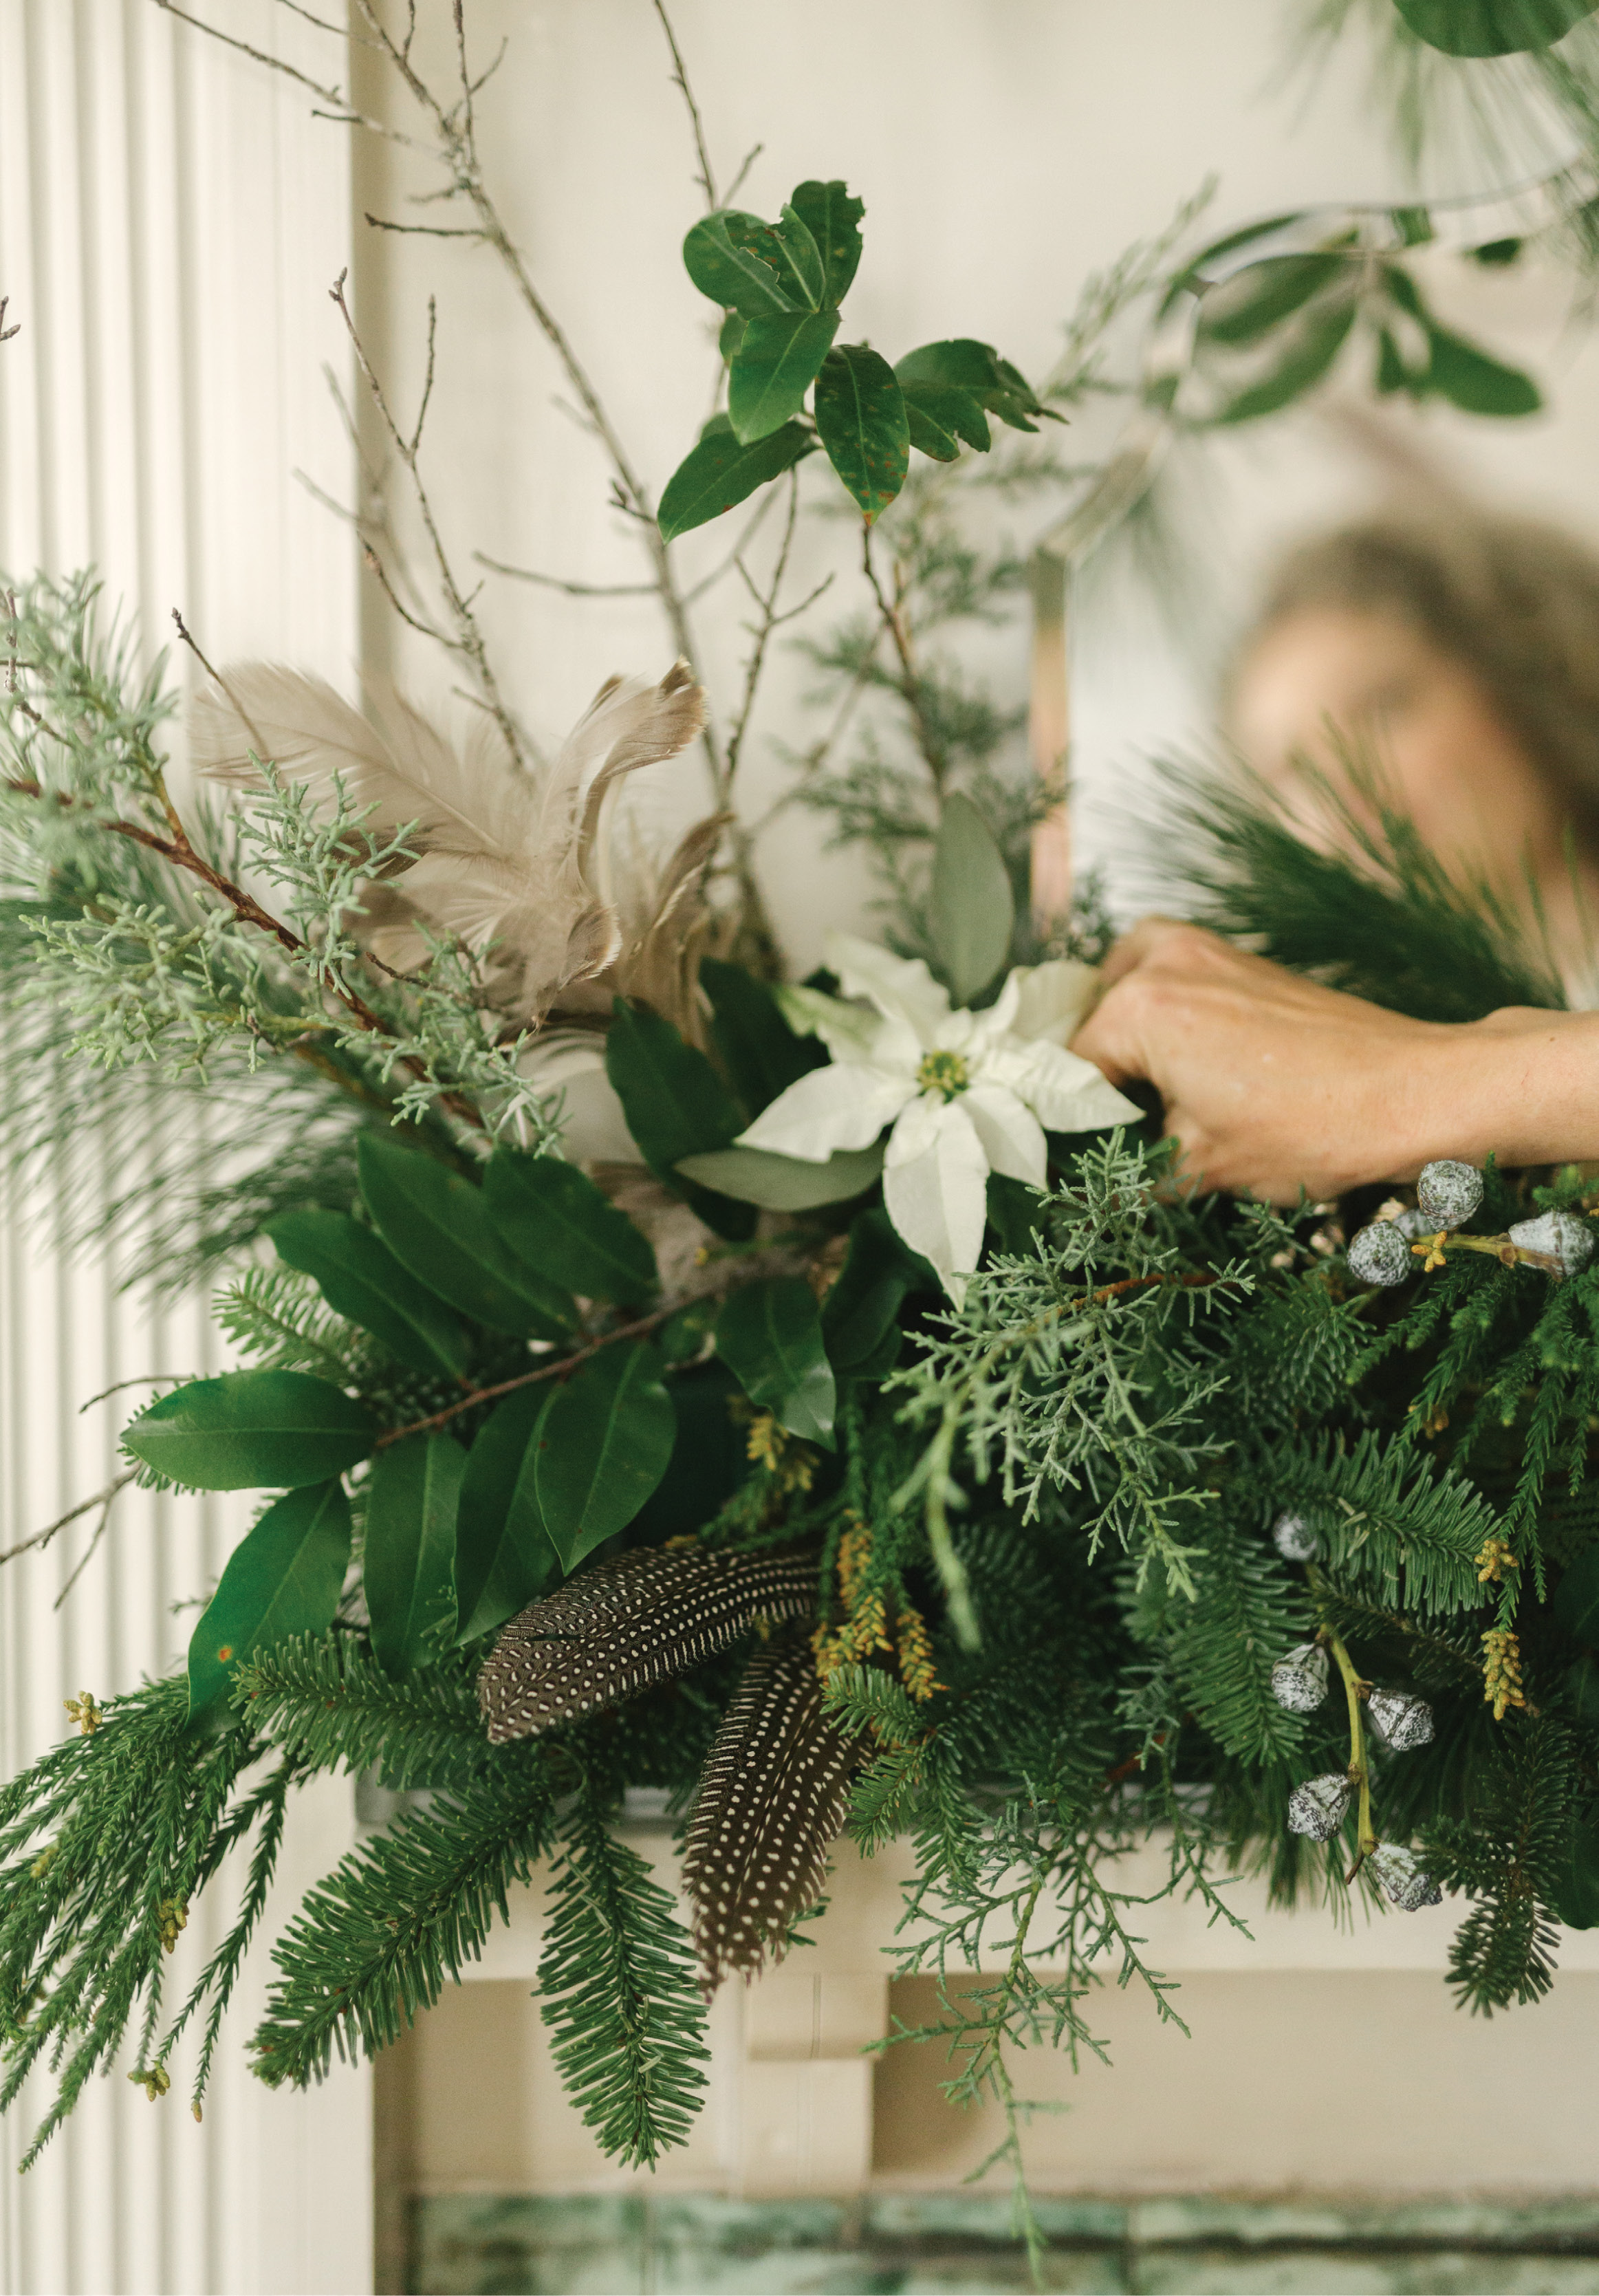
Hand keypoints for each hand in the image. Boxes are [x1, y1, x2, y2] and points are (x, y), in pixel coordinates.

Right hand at [1068, 917, 1596, 1201]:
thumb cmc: (1312, 1129)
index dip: (1069, 1125)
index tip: (1078, 1162)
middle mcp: (1164, 963)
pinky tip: (1182, 1062)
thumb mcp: (1203, 1170)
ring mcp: (1209, 951)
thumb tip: (1091, 1192)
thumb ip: (1132, 1173)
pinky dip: (1161, 1004)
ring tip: (1134, 1087)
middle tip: (1110, 1133)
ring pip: (1126, 979)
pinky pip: (1173, 970)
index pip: (1067, 1072)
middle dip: (1094, 1075)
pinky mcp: (1245, 960)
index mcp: (1140, 1010)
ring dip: (1119, 1026)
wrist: (1417, 1093)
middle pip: (1090, 1020)